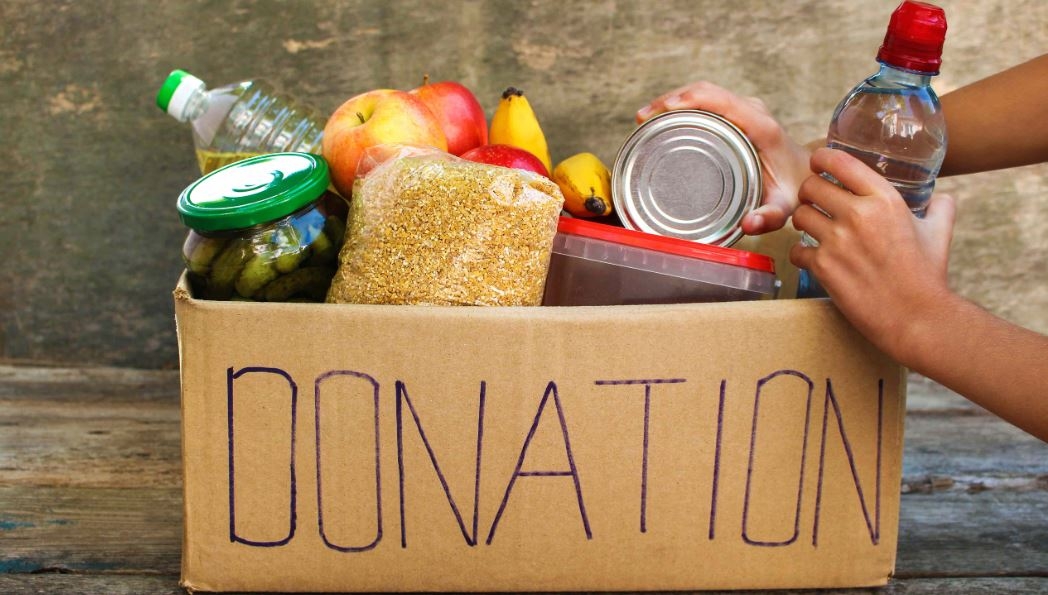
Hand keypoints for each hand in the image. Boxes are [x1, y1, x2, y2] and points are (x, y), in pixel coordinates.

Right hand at [636, 81, 812, 234]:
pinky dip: (683, 104)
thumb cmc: (794, 190)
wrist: (809, 175)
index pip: (719, 100)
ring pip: (704, 92)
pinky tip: (664, 117)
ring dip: (673, 99)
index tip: (659, 112)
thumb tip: (748, 225)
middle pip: (706, 91)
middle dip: (670, 99)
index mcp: (761, 127)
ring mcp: (746, 109)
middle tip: (642, 119)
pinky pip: (708, 100)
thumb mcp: (784, 207)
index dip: (687, 100)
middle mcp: (753, 111)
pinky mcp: (739, 113)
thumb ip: (769, 217)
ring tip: (646, 118)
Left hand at [789, 148, 956, 362]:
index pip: (840, 162)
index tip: (818, 164)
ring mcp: (837, 241)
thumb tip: (942, 198)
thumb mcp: (938, 233)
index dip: (821, 159)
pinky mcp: (823, 267)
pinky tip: (812, 258)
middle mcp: (858, 215)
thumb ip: (939, 209)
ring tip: (812, 230)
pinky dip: (801, 254)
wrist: (916, 317)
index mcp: (884, 200)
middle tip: (813, 202)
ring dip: (802, 222)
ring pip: (799, 216)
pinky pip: (796, 250)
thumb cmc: (928, 275)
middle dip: (808, 193)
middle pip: (811, 186)